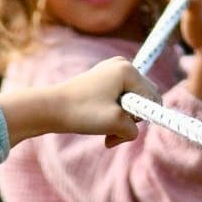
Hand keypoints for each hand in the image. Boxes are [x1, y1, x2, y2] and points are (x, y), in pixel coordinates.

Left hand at [0, 58, 158, 149]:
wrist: (50, 108)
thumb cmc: (81, 113)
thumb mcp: (114, 124)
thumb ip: (133, 128)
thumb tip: (135, 129)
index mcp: (128, 71)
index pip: (151, 98)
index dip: (143, 119)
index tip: (128, 132)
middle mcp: (122, 65)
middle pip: (142, 99)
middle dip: (131, 121)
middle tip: (112, 135)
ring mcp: (112, 70)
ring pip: (130, 102)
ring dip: (121, 121)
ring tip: (105, 133)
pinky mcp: (103, 79)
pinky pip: (118, 100)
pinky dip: (112, 115)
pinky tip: (100, 123)